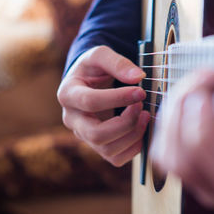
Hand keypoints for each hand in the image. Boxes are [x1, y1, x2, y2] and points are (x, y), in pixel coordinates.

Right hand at [57, 46, 149, 166]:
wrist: (89, 80)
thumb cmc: (94, 67)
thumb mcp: (100, 55)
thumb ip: (118, 63)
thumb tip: (138, 77)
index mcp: (68, 94)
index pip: (90, 102)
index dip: (118, 98)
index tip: (141, 91)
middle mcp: (72, 119)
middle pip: (95, 134)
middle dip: (125, 123)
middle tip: (142, 106)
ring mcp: (84, 135)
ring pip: (107, 149)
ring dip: (132, 135)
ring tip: (145, 115)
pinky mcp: (98, 145)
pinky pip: (115, 158)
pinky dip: (133, 148)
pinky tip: (142, 129)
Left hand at [150, 6, 213, 210]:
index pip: (213, 149)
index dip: (205, 109)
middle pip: (185, 149)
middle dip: (186, 102)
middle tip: (204, 75)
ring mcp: (206, 185)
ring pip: (169, 154)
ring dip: (173, 113)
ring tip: (192, 87)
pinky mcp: (192, 177)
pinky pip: (164, 154)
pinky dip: (166, 126)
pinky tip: (183, 103)